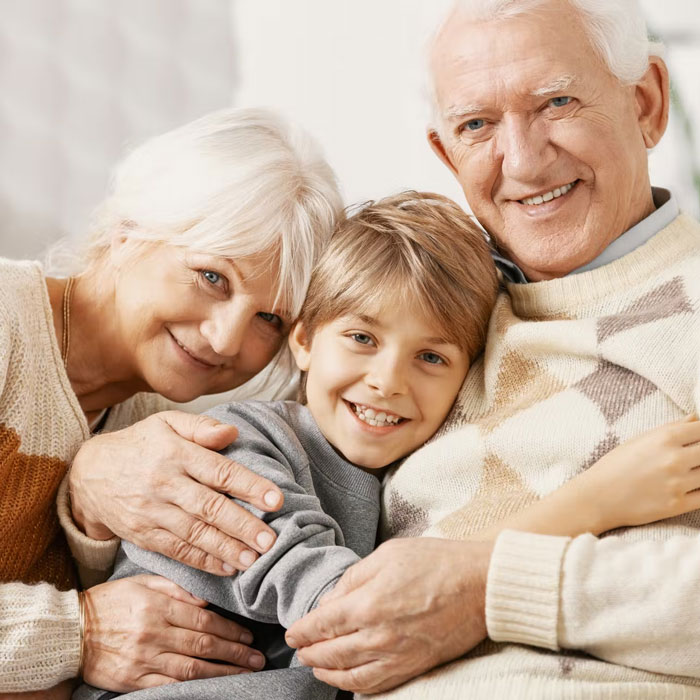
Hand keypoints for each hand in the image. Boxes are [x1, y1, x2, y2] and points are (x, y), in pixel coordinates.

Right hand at [70, 411, 283, 574]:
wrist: (88, 474)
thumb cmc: (140, 445)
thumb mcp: (166, 423)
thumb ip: (201, 428)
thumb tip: (233, 433)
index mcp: (175, 453)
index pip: (219, 471)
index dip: (249, 486)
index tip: (276, 499)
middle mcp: (164, 484)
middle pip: (209, 507)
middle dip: (243, 525)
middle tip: (271, 540)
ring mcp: (152, 512)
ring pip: (195, 534)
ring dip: (227, 549)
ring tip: (254, 559)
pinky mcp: (143, 534)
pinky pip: (177, 551)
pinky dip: (203, 562)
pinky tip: (226, 567)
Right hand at [82, 575, 264, 690]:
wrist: (70, 631)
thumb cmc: (111, 601)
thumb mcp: (143, 582)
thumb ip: (177, 588)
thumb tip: (206, 599)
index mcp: (158, 607)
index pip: (204, 620)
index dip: (230, 629)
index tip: (248, 634)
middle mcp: (154, 634)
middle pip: (204, 645)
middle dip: (235, 652)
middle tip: (257, 657)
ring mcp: (144, 660)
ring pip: (192, 668)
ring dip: (223, 672)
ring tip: (245, 673)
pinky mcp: (133, 681)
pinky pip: (169, 686)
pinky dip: (194, 687)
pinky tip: (213, 686)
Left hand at [285, 538, 491, 693]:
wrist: (480, 585)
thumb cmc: (436, 562)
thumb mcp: (388, 554)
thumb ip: (353, 578)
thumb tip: (331, 600)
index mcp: (368, 603)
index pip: (322, 624)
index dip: (302, 630)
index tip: (292, 632)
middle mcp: (378, 636)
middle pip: (332, 653)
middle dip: (309, 653)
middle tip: (298, 650)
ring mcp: (397, 656)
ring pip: (350, 675)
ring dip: (327, 673)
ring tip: (315, 667)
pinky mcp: (414, 666)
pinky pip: (377, 685)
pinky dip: (355, 686)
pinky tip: (348, 680)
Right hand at [581, 414, 699, 531]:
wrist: (597, 497)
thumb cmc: (615, 465)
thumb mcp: (639, 439)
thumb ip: (670, 428)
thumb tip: (694, 418)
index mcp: (665, 438)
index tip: (697, 438)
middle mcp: (674, 459)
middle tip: (692, 457)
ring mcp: (677, 483)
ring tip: (687, 471)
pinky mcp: (678, 505)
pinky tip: (691, 486)